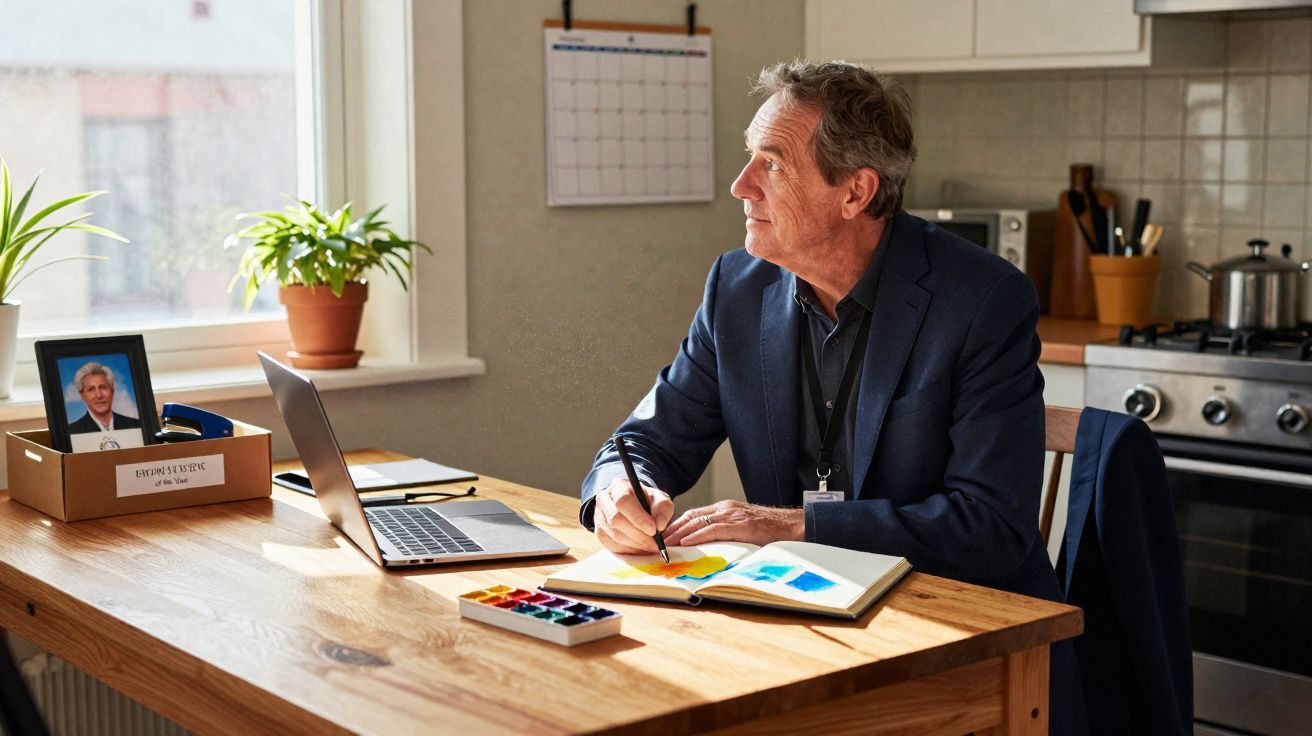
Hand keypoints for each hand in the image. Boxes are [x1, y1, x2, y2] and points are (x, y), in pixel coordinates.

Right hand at [593, 477, 673, 555]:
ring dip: (635, 544)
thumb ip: (662, 508)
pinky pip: (611, 545)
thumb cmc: (646, 501)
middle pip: (616, 520)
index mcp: (619, 486)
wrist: (634, 506)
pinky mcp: (599, 532)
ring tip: (650, 547)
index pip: (623, 501)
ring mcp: (598, 516)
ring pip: (614, 535)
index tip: (653, 530)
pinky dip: (628, 550)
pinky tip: (640, 548)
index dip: (638, 518)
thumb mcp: (659, 499)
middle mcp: (604, 499)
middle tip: (655, 544)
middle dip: (638, 535)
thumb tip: (659, 525)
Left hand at [662, 500, 803, 546]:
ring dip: (680, 533)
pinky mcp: (740, 525)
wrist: (793, 526)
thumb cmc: (770, 531)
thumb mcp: (743, 528)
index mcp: (726, 509)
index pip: (695, 514)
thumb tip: (709, 546)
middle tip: (658, 540)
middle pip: (692, 516)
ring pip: (699, 521)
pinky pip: (713, 530)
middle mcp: (726, 508)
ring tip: (666, 543)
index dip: (678, 524)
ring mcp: (733, 515)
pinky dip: (697, 536)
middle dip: (673, 528)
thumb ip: (727, 532)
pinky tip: (686, 542)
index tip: (664, 535)